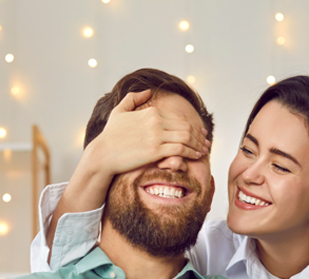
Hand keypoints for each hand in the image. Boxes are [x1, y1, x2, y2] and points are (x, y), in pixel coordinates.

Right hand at [87, 89, 210, 176]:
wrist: (102, 154)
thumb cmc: (110, 136)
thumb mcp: (119, 111)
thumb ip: (133, 98)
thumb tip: (148, 91)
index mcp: (151, 112)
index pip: (179, 119)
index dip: (192, 126)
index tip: (200, 133)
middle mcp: (155, 121)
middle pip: (186, 128)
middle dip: (199, 136)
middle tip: (206, 142)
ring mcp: (156, 136)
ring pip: (186, 138)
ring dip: (198, 145)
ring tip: (204, 150)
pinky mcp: (155, 150)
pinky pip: (180, 149)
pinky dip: (192, 152)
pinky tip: (197, 156)